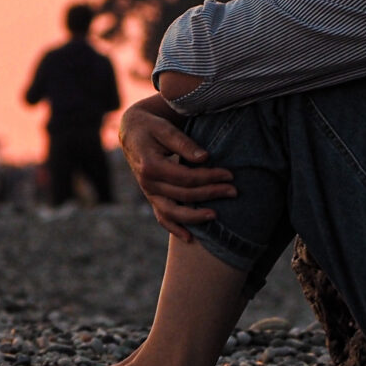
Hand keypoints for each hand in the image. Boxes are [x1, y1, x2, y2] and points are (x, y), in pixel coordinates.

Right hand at [119, 94, 235, 241]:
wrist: (132, 132)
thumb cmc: (151, 127)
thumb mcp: (165, 129)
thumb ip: (183, 143)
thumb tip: (205, 158)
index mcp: (151, 166)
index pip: (186, 177)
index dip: (209, 177)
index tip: (229, 175)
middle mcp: (148, 183)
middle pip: (184, 195)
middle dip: (211, 193)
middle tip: (233, 191)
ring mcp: (149, 193)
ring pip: (172, 212)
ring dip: (195, 217)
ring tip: (216, 216)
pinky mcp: (151, 197)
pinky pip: (161, 217)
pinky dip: (174, 228)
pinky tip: (189, 238)